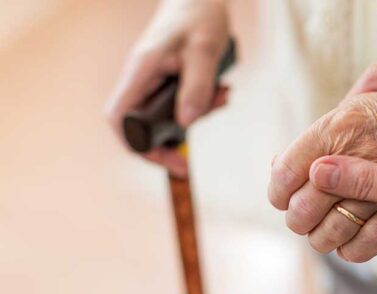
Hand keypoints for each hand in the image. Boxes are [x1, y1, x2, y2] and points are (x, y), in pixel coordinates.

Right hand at [104, 0, 229, 176]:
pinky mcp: (169, 81)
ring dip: (195, 116)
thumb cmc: (200, 16)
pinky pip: (181, 104)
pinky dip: (201, 104)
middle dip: (168, 143)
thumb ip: (197, 86)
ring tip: (223, 98)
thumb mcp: (205, 50)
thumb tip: (186, 124)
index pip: (119, 119)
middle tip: (190, 160)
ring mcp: (153, 81)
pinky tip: (222, 92)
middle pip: (140, 126)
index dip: (136, 145)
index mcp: (141, 71)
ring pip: (165, 117)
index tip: (166, 159)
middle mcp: (141, 79)